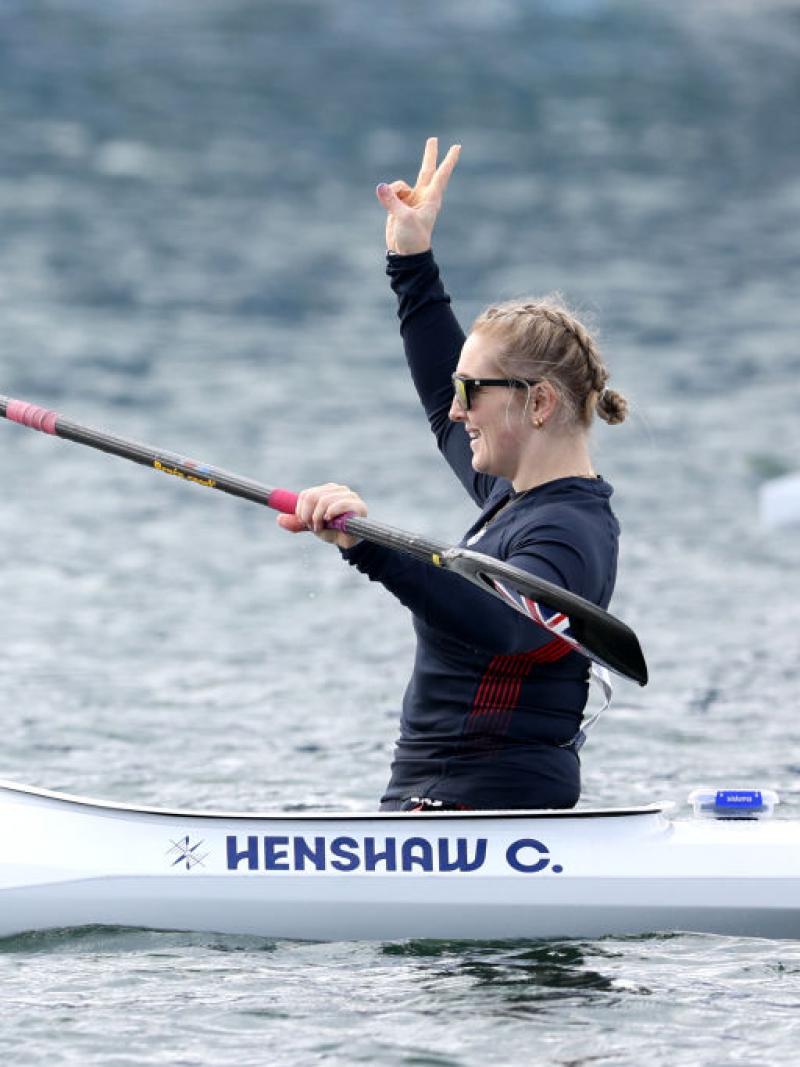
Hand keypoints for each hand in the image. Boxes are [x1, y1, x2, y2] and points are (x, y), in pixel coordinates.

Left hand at [276, 483, 366, 549]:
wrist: (350, 541)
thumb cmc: (333, 530)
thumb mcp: (312, 526)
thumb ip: (297, 522)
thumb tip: (279, 519)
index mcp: (325, 491)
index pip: (306, 495)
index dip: (301, 510)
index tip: (305, 522)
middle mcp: (337, 489)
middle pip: (313, 496)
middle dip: (308, 514)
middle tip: (312, 526)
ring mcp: (348, 495)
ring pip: (324, 500)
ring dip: (318, 517)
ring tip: (321, 527)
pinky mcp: (358, 504)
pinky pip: (339, 504)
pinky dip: (331, 513)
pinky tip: (330, 521)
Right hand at [376, 136, 460, 254]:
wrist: (405, 254)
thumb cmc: (412, 238)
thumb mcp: (402, 218)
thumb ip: (391, 201)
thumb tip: (380, 187)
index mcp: (431, 198)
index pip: (441, 174)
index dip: (449, 160)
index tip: (457, 147)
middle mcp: (422, 196)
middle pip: (426, 170)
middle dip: (429, 155)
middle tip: (433, 139)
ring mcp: (411, 200)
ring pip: (399, 185)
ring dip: (394, 191)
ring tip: (396, 210)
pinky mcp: (399, 205)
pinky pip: (390, 193)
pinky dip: (387, 198)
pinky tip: (389, 210)